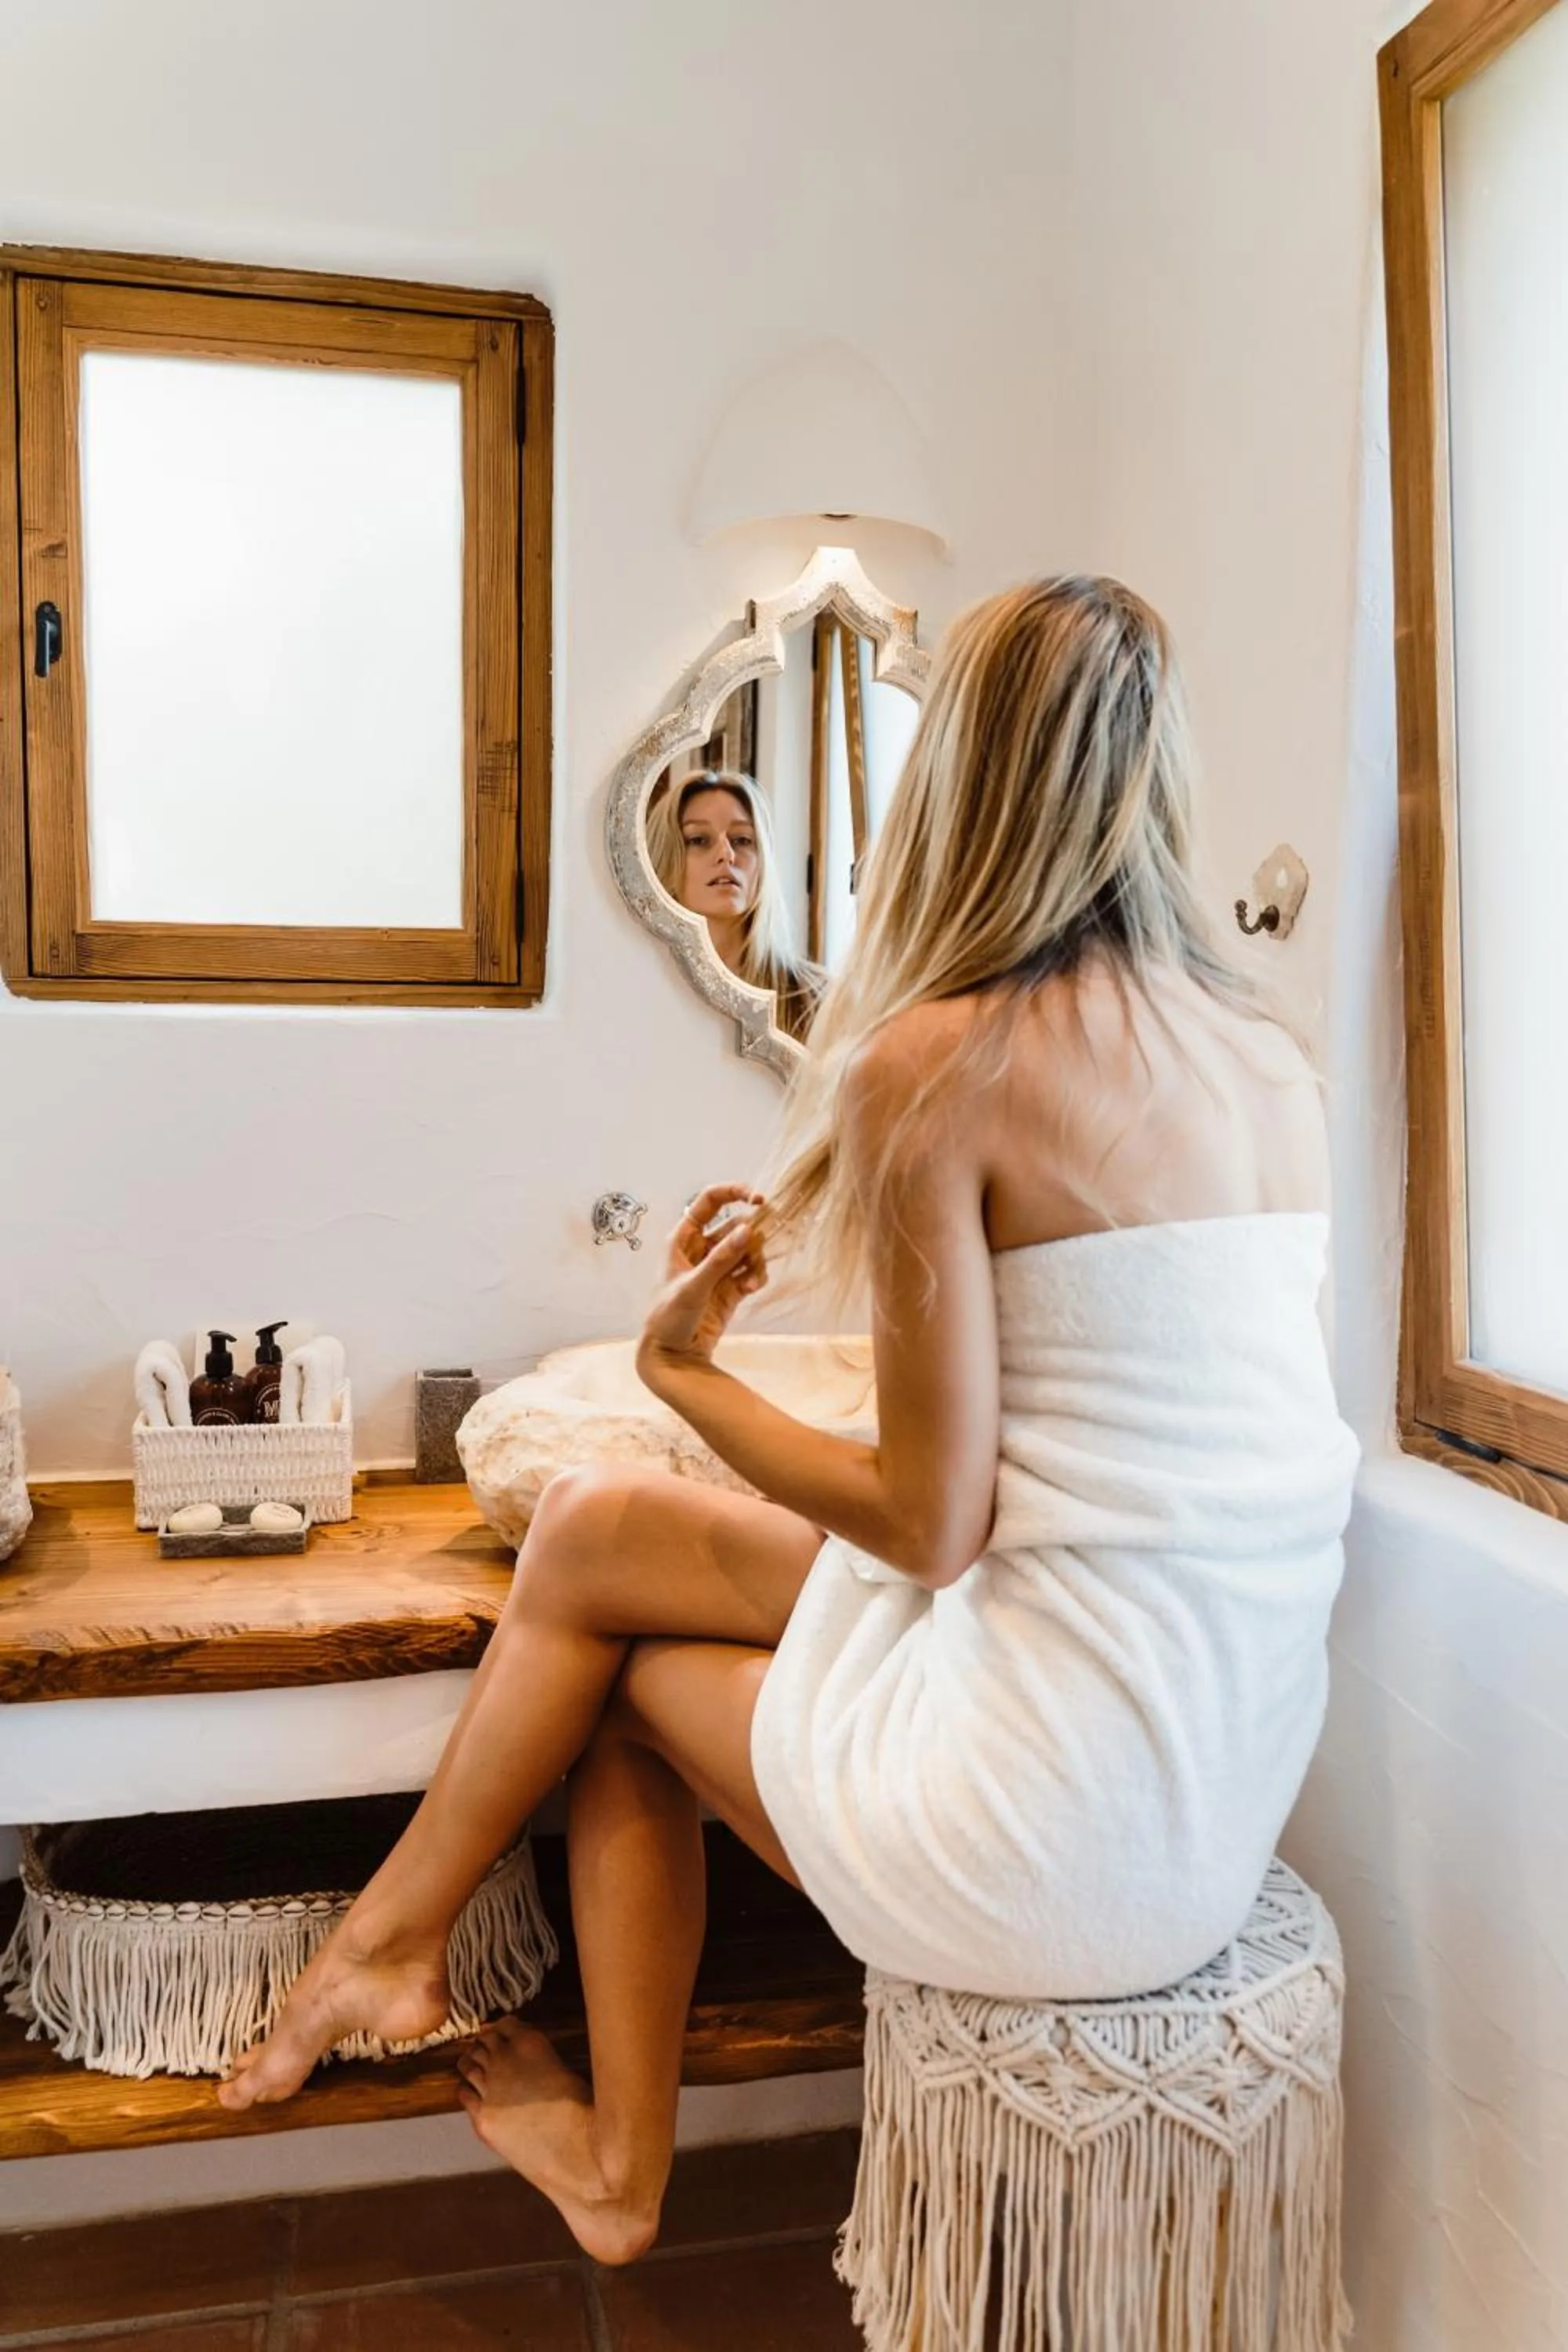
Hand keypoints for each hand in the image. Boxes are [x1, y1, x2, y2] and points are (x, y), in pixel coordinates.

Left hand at [637, 1184, 769, 1381]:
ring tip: (751, 1280)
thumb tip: (748, 1230)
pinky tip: (752, 1287)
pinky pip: (752, 1270)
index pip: (710, 1201)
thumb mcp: (693, 1287)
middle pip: (737, 1226)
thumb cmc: (668, 1317)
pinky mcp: (731, 1287)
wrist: (671, 1356)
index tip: (760, 1199)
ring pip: (748, 1249)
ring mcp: (718, 1268)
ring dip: (756, 1259)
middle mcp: (701, 1248)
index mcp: (683, 1238)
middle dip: (752, 1235)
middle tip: (761, 1246)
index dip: (735, 1193)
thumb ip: (721, 1259)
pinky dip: (756, 1275)